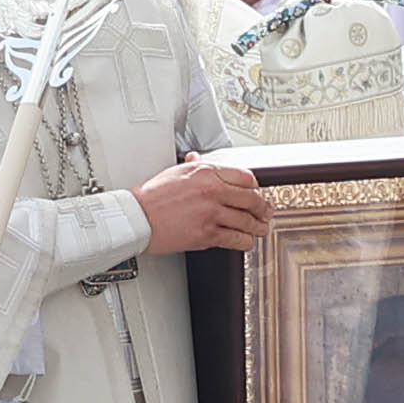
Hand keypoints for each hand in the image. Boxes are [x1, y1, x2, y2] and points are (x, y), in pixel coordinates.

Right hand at [135, 154, 267, 253]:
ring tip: (260, 229)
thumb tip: (200, 160)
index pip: (246, 177)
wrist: (138, 218)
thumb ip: (195, 166)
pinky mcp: (207, 234)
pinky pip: (236, 239)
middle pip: (252, 199)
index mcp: (207, 172)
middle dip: (263, 208)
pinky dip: (245, 242)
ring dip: (258, 227)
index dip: (256, 187)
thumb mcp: (176, 171)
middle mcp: (213, 191)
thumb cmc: (152, 197)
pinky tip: (246, 241)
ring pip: (248, 221)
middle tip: (265, 212)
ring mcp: (211, 214)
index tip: (257, 193)